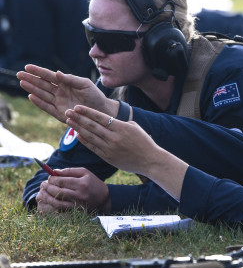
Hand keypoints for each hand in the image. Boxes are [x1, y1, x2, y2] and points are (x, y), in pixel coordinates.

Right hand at [17, 65, 114, 122]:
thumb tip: (57, 73)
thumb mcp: (85, 84)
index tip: (27, 67)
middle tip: (19, 74)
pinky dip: (39, 102)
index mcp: (65, 83)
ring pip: (42, 94)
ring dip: (32, 89)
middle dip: (31, 79)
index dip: (38, 71)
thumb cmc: (94, 95)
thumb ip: (71, 79)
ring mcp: (58, 102)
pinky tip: (31, 96)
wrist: (101, 110)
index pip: (49, 76)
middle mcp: (59, 92)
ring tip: (22, 83)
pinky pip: (47, 107)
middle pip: (42, 84)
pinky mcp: (59, 113)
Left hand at [36, 167, 111, 214]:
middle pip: (58, 191)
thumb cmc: (92, 183)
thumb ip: (69, 171)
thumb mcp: (85, 172)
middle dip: (48, 187)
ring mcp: (77, 205)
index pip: (62, 181)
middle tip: (43, 184)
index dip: (52, 179)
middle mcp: (79, 195)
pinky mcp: (75, 212)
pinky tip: (49, 200)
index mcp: (82, 183)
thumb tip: (54, 171)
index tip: (49, 178)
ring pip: (56, 202)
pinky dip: (51, 205)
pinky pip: (60, 210)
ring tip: (43, 192)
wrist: (104, 199)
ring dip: (47, 197)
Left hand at [65, 105, 188, 200]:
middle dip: (78, 118)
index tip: (77, 107)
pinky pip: (93, 147)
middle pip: (92, 125)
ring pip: (90, 136)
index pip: (100, 117)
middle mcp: (114, 137)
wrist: (150, 160)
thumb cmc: (144, 142)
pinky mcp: (108, 157)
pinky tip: (78, 135)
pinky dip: (85, 141)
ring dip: (78, 128)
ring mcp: (110, 148)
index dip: (87, 111)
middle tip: (68, 112)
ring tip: (69, 122)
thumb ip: (119, 123)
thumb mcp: (134, 127)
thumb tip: (106, 120)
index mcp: (121, 127)